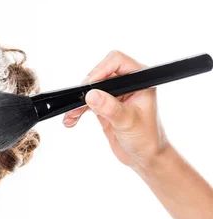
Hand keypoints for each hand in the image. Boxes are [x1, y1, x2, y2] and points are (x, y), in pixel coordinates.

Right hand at [62, 50, 170, 171]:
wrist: (143, 157)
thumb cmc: (147, 139)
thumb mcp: (128, 122)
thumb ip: (110, 108)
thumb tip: (91, 95)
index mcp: (140, 80)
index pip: (117, 62)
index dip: (100, 70)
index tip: (89, 86)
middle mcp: (127, 83)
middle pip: (99, 73)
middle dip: (87, 87)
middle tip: (79, 102)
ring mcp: (114, 94)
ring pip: (90, 88)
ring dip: (78, 101)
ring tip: (71, 115)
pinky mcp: (104, 105)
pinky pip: (86, 102)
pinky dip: (77, 110)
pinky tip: (71, 119)